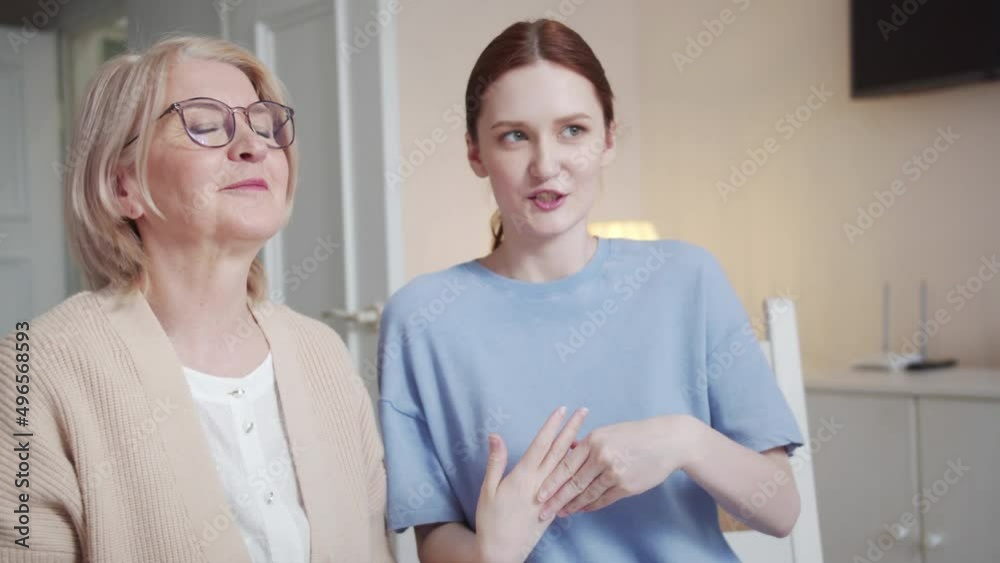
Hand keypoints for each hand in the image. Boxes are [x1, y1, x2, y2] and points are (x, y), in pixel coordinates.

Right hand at [475, 406, 589, 562]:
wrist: (502, 552)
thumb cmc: (491, 520)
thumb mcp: (488, 489)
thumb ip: (496, 461)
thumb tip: (495, 435)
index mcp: (523, 477)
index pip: (541, 444)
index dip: (552, 426)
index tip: (561, 409)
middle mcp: (540, 483)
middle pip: (559, 451)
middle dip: (572, 429)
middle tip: (584, 411)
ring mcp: (549, 495)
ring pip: (566, 466)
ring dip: (577, 445)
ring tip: (589, 430)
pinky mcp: (554, 506)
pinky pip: (568, 483)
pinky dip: (575, 469)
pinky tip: (582, 460)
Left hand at [536, 414, 702, 518]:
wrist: (667, 441)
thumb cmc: (635, 435)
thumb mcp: (608, 432)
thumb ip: (586, 444)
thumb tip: (566, 449)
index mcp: (594, 441)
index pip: (566, 465)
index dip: (551, 482)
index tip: (539, 494)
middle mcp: (602, 457)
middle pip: (573, 483)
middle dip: (556, 499)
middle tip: (543, 511)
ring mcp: (615, 473)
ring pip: (587, 494)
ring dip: (573, 506)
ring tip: (561, 514)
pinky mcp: (627, 486)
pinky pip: (604, 499)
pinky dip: (591, 506)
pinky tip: (582, 509)